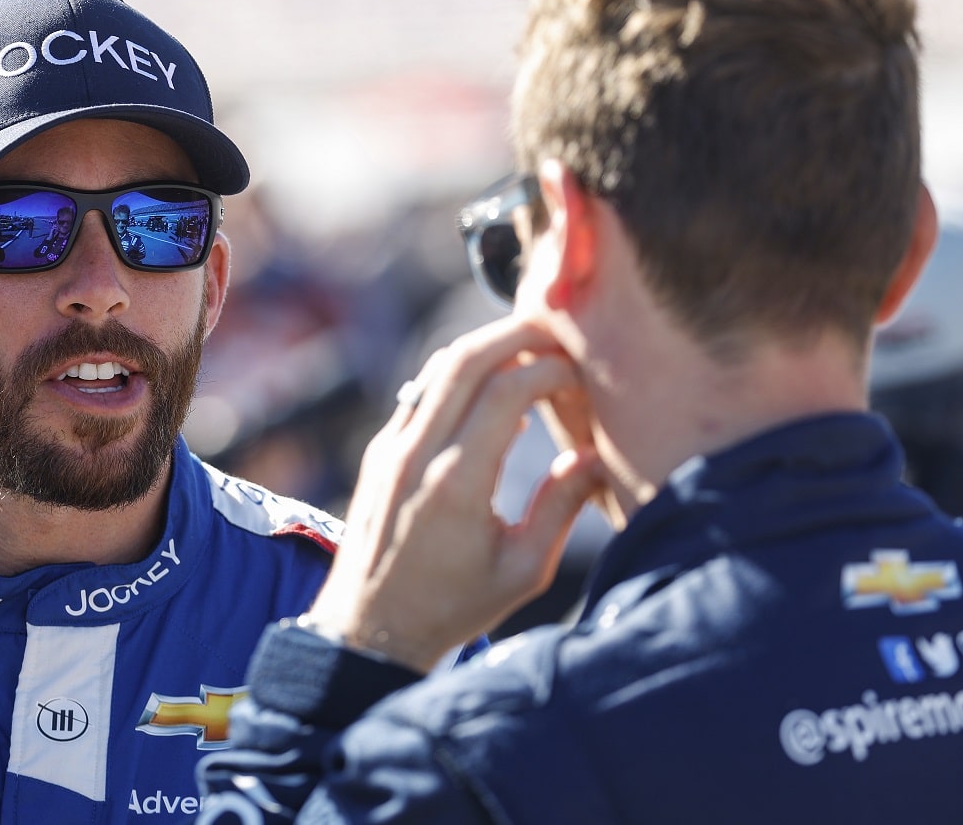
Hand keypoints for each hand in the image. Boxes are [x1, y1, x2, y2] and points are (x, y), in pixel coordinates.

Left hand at [307, 317, 601, 672]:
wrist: (368, 628)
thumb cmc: (452, 608)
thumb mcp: (522, 571)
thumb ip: (561, 509)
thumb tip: (594, 456)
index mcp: (456, 483)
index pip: (506, 391)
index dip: (550, 369)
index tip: (579, 378)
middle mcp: (416, 454)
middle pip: (466, 359)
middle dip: (517, 334)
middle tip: (559, 335)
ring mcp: (390, 447)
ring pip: (438, 367)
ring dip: (487, 348)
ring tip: (532, 352)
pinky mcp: (379, 450)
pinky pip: (422, 391)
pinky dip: (462, 375)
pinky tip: (496, 391)